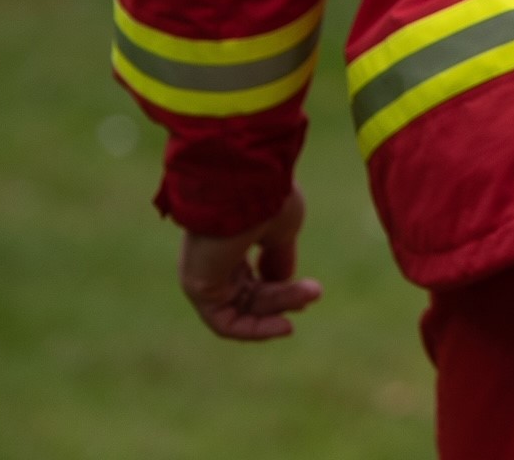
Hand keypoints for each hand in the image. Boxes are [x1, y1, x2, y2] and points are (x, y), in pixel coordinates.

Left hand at [177, 187, 322, 340]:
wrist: (245, 183)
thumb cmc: (265, 196)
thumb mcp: (281, 229)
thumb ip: (279, 258)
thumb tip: (282, 281)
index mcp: (231, 239)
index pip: (254, 277)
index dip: (282, 288)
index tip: (311, 290)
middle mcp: (214, 258)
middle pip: (252, 293)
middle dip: (285, 297)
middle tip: (315, 291)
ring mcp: (204, 272)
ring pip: (244, 306)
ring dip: (279, 307)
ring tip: (310, 295)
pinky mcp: (198, 287)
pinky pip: (225, 322)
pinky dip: (254, 329)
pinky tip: (284, 327)